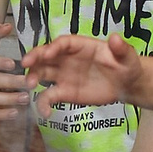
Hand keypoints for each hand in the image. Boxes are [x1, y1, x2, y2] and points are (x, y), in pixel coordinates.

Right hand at [26, 33, 141, 109]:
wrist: (126, 85)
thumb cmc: (126, 65)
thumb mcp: (127, 56)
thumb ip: (121, 49)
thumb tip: (116, 38)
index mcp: (81, 46)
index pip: (63, 43)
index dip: (54, 46)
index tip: (48, 53)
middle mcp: (67, 58)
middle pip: (46, 55)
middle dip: (34, 58)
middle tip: (25, 64)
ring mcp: (63, 75)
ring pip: (42, 73)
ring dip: (33, 77)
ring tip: (30, 85)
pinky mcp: (64, 92)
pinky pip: (49, 96)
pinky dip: (44, 104)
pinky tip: (45, 113)